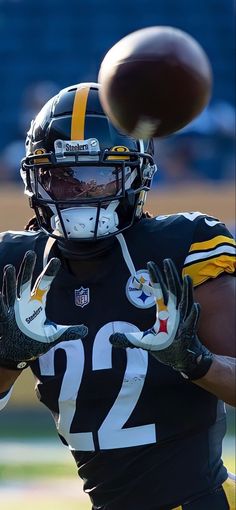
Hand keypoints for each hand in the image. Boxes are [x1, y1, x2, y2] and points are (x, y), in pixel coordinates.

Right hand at [0, 251, 87, 369]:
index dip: (50, 273)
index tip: (56, 261)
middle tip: (30, 253)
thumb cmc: (33, 341)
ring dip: (9, 280)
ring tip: (9, 267)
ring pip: (10, 292)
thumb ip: (69, 332)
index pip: (44, 283)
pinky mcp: (5, 320)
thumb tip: (86, 329)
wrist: (18, 354)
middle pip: (25, 281)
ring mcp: (13, 310)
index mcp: (36, 302)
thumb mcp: (53, 336)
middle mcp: (24, 302)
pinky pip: (1, 309)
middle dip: (27, 268)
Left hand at [110, 259, 212, 379]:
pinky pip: (192, 322)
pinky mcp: (188, 333)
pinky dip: (193, 314)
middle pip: (174, 289)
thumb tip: (110, 339)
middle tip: (166, 260)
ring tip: (186, 277)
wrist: (181, 358)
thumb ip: (128, 339)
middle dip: (170, 275)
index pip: (160, 289)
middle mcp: (175, 312)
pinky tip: (195, 305)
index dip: (155, 277)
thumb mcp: (143, 341)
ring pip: (186, 302)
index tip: (150, 264)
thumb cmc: (166, 346)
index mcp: (165, 310)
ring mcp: (183, 321)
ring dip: (186, 290)